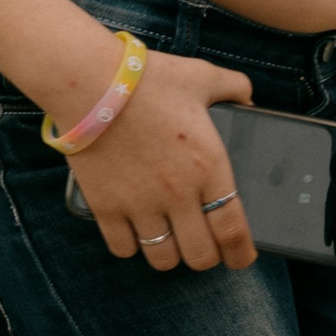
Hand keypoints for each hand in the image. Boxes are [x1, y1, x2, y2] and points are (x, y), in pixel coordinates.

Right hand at [61, 51, 257, 272]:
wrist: (88, 80)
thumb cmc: (145, 78)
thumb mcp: (200, 76)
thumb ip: (233, 87)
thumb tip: (248, 98)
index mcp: (208, 167)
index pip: (233, 230)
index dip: (241, 253)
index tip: (241, 257)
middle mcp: (178, 194)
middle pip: (201, 255)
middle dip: (206, 256)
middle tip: (202, 244)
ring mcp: (139, 204)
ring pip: (163, 259)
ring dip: (170, 254)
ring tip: (169, 240)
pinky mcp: (106, 206)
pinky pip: (123, 248)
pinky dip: (131, 246)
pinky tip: (134, 232)